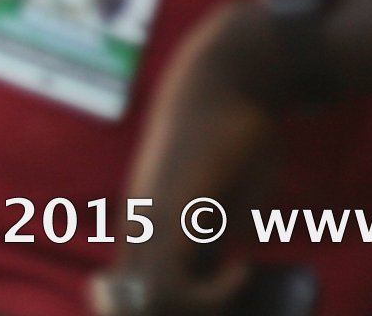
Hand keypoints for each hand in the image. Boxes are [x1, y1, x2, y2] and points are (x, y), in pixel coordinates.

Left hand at [92, 3, 285, 314]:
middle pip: (134, 309)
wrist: (227, 79)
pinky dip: (211, 297)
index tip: (216, 302)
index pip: (130, 300)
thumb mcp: (220, 207)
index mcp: (140, 228)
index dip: (165, 312)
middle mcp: (135, 228)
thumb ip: (208, 247)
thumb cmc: (230, 139)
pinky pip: (170, 285)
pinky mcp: (170, 211)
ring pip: (148, 307)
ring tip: (237, 290)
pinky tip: (242, 270)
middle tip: (229, 301)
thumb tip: (214, 289)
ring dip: (198, 313)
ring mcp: (147, 221)